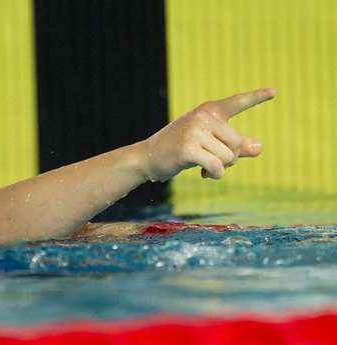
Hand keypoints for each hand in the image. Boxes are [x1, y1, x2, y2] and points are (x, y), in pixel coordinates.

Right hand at [142, 88, 275, 181]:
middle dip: (231, 158)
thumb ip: (235, 146)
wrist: (147, 158)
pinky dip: (215, 175)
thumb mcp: (207, 144)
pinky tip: (205, 175)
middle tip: (216, 162)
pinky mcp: (188, 149)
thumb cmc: (178, 149)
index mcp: (208, 111)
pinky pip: (216, 166)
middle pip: (237, 142)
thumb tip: (259, 147)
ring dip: (221, 168)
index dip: (256, 98)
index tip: (275, 92)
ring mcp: (194, 132)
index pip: (235, 103)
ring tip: (206, 168)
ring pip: (228, 156)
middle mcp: (202, 118)